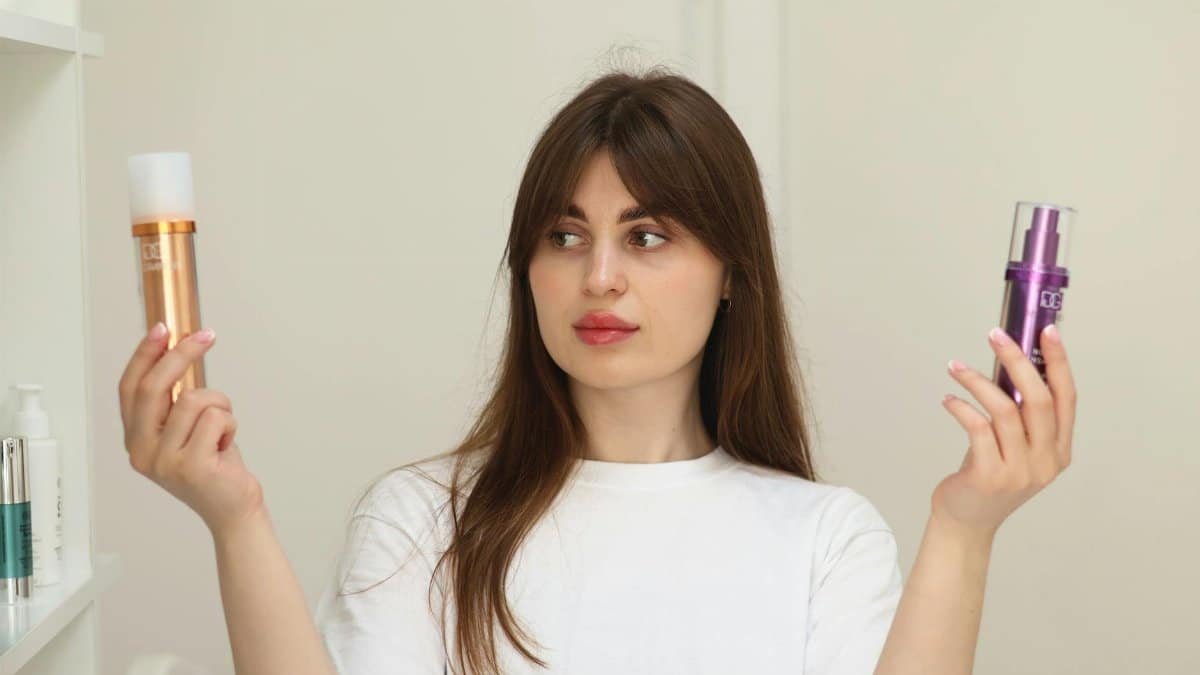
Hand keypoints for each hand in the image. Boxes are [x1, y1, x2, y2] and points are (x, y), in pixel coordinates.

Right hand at [118, 323, 264, 535]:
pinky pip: (216, 418)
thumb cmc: (214, 467)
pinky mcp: (191, 465)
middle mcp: (142, 451)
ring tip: (223, 428)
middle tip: (207, 336)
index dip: (145, 355)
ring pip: (194, 399)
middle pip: (155, 387)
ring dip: (220, 405)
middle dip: (182, 355)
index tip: (163, 329)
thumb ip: (175, 404)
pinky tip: (228, 445)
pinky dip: (230, 423)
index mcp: (136, 440)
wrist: (233, 510)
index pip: (131, 389)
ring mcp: (164, 460)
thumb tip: (179, 353)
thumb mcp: (186, 431)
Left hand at [932, 324, 1076, 539]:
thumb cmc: (988, 474)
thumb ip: (1020, 414)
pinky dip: (961, 407)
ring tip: (955, 366)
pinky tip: (949, 399)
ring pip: (1004, 410)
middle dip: (1017, 360)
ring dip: (976, 381)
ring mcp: (1019, 471)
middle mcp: (1045, 461)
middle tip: (995, 335)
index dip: (1059, 362)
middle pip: (1037, 399)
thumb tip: (1009, 362)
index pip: (1066, 397)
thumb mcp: (1014, 446)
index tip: (1047, 331)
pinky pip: (977, 429)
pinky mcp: (989, 476)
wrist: (967, 521)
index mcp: (1060, 450)